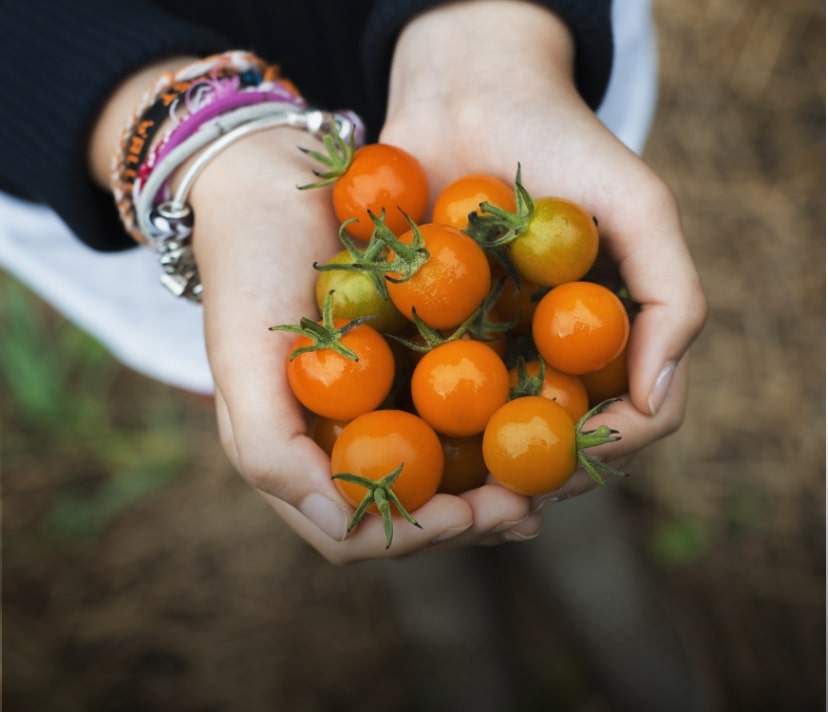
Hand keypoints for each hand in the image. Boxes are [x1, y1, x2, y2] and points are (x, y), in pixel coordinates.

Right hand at [88, 58, 540, 564]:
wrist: (271, 177)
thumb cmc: (250, 265)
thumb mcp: (242, 355)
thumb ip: (270, 447)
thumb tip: (340, 523)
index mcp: (298, 451)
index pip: (357, 529)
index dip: (414, 534)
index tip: (468, 512)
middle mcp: (344, 437)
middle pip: (412, 510)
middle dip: (471, 517)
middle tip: (526, 505)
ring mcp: (383, 399)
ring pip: (446, 469)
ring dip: (495, 484)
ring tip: (548, 481)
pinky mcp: (416, 358)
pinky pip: (465, 406)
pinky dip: (502, 424)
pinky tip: (544, 418)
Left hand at [380, 1, 706, 501]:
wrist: (465, 94)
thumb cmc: (560, 141)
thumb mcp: (639, 205)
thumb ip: (674, 296)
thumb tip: (657, 396)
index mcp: (612, 333)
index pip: (637, 417)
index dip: (617, 444)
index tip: (580, 450)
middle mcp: (556, 351)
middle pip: (563, 440)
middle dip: (543, 476)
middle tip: (510, 497)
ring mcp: (494, 347)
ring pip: (498, 434)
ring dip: (484, 472)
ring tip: (459, 490)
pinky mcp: (433, 333)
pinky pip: (431, 394)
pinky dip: (427, 426)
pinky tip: (408, 444)